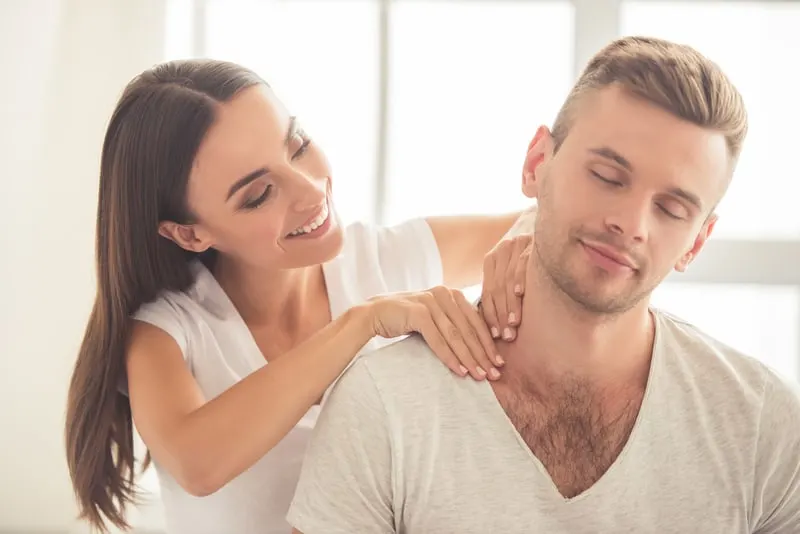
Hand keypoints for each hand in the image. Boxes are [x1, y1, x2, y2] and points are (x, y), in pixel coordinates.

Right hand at [367, 287, 501, 380]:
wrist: (374, 314)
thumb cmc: (407, 318)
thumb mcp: (435, 317)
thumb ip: (453, 323)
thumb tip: (479, 346)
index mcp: (452, 294)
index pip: (476, 321)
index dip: (488, 343)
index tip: (499, 363)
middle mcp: (444, 294)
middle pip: (469, 329)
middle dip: (483, 354)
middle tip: (494, 374)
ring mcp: (431, 302)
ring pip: (456, 335)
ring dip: (469, 358)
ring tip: (479, 376)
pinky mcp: (418, 312)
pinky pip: (438, 339)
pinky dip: (450, 357)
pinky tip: (460, 370)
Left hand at [480, 234, 532, 341]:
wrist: (547, 222)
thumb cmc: (531, 254)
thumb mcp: (514, 267)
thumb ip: (505, 287)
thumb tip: (498, 323)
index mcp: (492, 260)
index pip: (488, 292)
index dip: (489, 315)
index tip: (494, 336)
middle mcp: (502, 251)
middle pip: (496, 288)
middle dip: (500, 315)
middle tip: (506, 336)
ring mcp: (517, 244)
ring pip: (508, 279)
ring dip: (510, 304)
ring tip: (513, 324)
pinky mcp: (533, 241)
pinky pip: (523, 262)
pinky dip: (520, 278)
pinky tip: (520, 294)